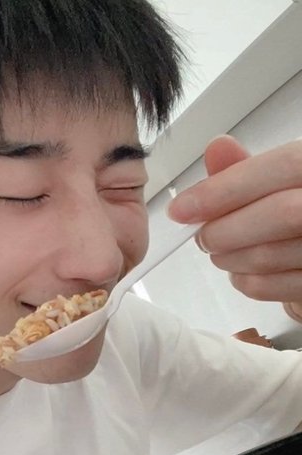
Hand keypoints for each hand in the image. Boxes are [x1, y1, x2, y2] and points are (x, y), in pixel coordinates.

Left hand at [167, 135, 301, 310]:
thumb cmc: (294, 206)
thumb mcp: (276, 180)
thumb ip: (245, 168)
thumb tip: (217, 150)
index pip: (281, 168)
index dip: (224, 189)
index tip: (182, 208)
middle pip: (279, 214)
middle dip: (222, 228)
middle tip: (201, 234)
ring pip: (268, 255)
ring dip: (226, 256)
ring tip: (221, 249)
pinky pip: (268, 287)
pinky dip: (241, 280)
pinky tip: (241, 268)